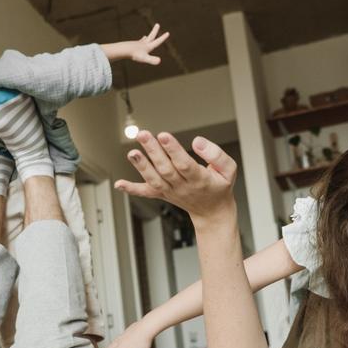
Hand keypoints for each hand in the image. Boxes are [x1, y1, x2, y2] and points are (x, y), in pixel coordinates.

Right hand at [99, 320, 156, 347]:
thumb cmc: (142, 341)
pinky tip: (124, 339)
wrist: (147, 327)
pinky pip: (122, 336)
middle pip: (111, 346)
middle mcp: (120, 341)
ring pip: (116, 341)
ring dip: (112, 345)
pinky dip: (120, 339)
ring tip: (112, 347)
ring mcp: (124, 334)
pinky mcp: (129, 330)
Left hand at [103, 24, 170, 65]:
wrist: (123, 50)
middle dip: (155, 31)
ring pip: (143, 40)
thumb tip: (159, 61)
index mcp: (148, 46)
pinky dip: (140, 42)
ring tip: (146, 36)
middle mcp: (144, 44)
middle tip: (157, 24)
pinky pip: (137, 44)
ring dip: (146, 38)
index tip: (168, 32)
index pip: (157, 41)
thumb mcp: (144, 58)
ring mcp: (137, 44)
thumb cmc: (134, 54)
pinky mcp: (132, 46)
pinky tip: (138, 42)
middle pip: (151, 36)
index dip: (163, 38)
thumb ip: (152, 60)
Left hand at [115, 131, 237, 222]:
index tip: (164, 135)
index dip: (173, 150)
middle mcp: (182, 186)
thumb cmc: (220, 187)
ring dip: (141, 166)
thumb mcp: (229, 170)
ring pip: (154, 179)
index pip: (184, 164)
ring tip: (132, 152)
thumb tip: (197, 142)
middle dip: (154, 151)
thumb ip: (217, 155)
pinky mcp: (162, 194)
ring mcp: (170, 191)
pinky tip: (119, 184)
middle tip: (144, 135)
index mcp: (199, 180)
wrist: (213, 212)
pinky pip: (146, 193)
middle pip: (166, 169)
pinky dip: (132, 189)